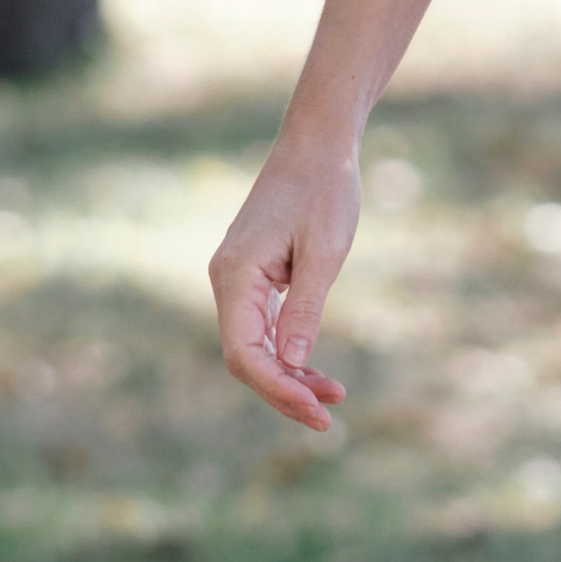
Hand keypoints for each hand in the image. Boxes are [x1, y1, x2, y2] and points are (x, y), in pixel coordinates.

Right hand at [209, 140, 359, 431]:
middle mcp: (226, 281)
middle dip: (284, 391)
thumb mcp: (325, 251)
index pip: (244, 353)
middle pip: (246, 357)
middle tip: (329, 418)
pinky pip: (262, 326)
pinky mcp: (253, 276)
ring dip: (289, 375)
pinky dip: (287, 351)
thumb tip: (292, 366)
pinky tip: (315, 371)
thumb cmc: (325, 189)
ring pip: (255, 346)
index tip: (317, 411)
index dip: (277, 389)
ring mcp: (237, 279)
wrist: (318, 143)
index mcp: (235, 276)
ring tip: (333, 396)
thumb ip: (306, 308)